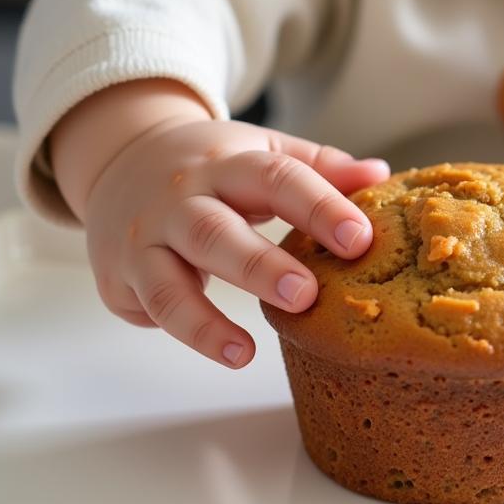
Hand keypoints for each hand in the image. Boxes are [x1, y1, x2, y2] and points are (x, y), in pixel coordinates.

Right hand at [81, 116, 389, 367]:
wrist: (123, 159)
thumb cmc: (213, 164)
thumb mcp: (263, 151)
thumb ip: (319, 167)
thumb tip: (380, 175)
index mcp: (228, 163)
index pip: (277, 179)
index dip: (319, 207)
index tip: (359, 239)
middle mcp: (182, 198)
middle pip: (216, 232)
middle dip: (259, 265)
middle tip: (307, 294)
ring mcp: (146, 237)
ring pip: (168, 281)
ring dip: (204, 320)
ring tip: (245, 352)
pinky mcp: (123, 273)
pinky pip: (149, 307)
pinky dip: (182, 330)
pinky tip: (224, 350)